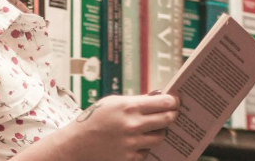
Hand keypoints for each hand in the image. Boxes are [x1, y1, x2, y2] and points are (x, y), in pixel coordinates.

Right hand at [53, 93, 180, 160]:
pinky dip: (145, 146)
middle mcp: (133, 125)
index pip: (163, 103)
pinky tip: (138, 141)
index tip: (176, 101)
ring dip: (159, 132)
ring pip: (160, 137)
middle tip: (173, 113)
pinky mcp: (130, 157)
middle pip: (167, 119)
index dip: (173, 101)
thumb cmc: (93, 119)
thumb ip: (135, 101)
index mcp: (129, 107)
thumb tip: (155, 98)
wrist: (78, 143)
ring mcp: (133, 143)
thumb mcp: (112, 102)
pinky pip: (147, 150)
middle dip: (172, 115)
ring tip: (154, 128)